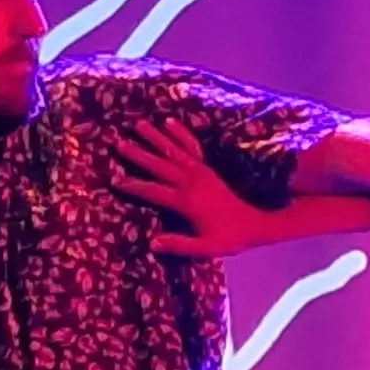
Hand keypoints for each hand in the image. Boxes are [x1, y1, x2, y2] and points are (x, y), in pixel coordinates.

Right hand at [112, 120, 259, 256]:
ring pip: (172, 150)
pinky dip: (180, 133)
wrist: (255, 223)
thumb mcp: (205, 247)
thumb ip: (179, 245)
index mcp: (186, 201)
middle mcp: (190, 182)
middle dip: (138, 154)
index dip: (133, 186)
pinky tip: (169, 122)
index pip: (153, 191)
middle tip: (119, 144)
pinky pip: (191, 146)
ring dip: (154, 137)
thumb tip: (152, 242)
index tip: (115, 180)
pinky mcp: (207, 167)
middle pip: (159, 165)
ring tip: (138, 124)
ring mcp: (199, 171)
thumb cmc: (229, 237)